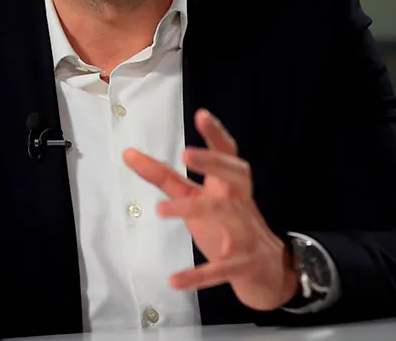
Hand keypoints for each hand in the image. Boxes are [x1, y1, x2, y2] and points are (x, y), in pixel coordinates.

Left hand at [123, 109, 298, 310]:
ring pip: (226, 215)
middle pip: (237, 174)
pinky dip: (199, 275)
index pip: (227, 153)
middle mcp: (240, 203)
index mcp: (229, 185)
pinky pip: (222, 269)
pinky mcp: (242, 265)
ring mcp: (244, 233)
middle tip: (186, 154)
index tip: (201, 114)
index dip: (215, 134)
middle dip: (214, 162)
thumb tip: (128, 153)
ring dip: (194, 209)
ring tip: (160, 209)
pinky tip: (174, 280)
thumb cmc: (226, 225)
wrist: (267, 270)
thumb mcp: (195, 197)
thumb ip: (163, 176)